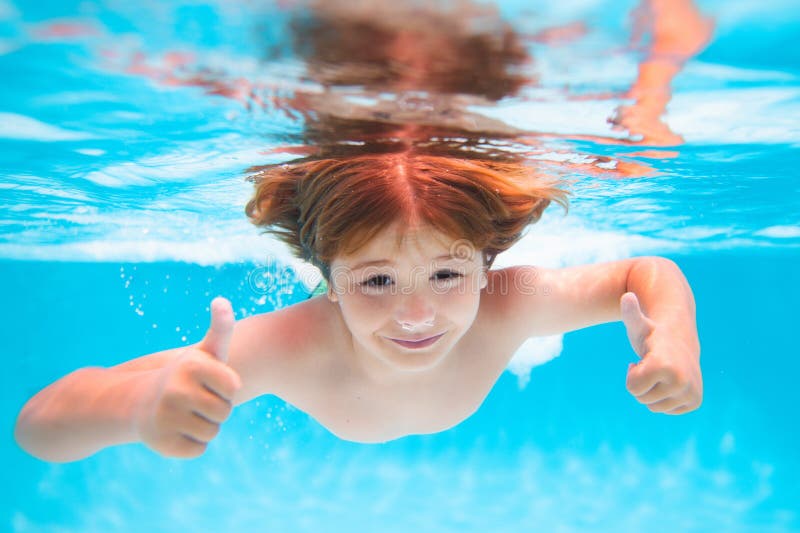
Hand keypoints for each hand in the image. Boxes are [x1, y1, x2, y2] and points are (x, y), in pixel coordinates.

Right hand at [135, 297, 241, 457]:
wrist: (140, 401)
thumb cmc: (186, 375)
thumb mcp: (205, 352)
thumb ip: (221, 328)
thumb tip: (222, 300)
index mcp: (192, 366)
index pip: (233, 387)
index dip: (225, 388)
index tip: (208, 382)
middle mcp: (176, 390)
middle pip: (224, 412)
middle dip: (216, 408)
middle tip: (196, 400)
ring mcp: (167, 417)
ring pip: (212, 432)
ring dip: (204, 426)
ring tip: (185, 414)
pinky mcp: (162, 443)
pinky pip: (198, 450)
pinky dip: (191, 443)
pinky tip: (177, 430)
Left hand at [621, 292, 701, 413]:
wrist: (680, 340)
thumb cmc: (653, 333)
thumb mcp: (638, 324)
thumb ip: (630, 312)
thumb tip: (627, 296)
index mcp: (665, 366)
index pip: (632, 389)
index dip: (632, 374)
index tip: (641, 360)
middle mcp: (682, 382)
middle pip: (642, 399)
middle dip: (641, 384)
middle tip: (651, 366)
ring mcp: (691, 393)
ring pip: (654, 407)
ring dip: (652, 391)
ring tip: (660, 373)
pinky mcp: (695, 402)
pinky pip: (667, 410)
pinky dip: (664, 398)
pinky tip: (669, 381)